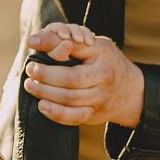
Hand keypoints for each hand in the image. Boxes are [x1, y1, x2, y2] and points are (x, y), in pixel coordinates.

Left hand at [23, 24, 144, 127]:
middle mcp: (102, 87)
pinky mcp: (93, 116)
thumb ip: (68, 43)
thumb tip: (35, 41)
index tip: (32, 64)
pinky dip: (56, 114)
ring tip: (31, 86)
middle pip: (69, 89)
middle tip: (29, 74)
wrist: (130, 90)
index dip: (49, 70)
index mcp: (103, 68)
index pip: (72, 71)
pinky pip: (73, 119)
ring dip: (46, 96)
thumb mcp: (95, 46)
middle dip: (45, 82)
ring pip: (69, 104)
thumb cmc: (108, 62)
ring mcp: (98, 104)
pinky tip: (42, 106)